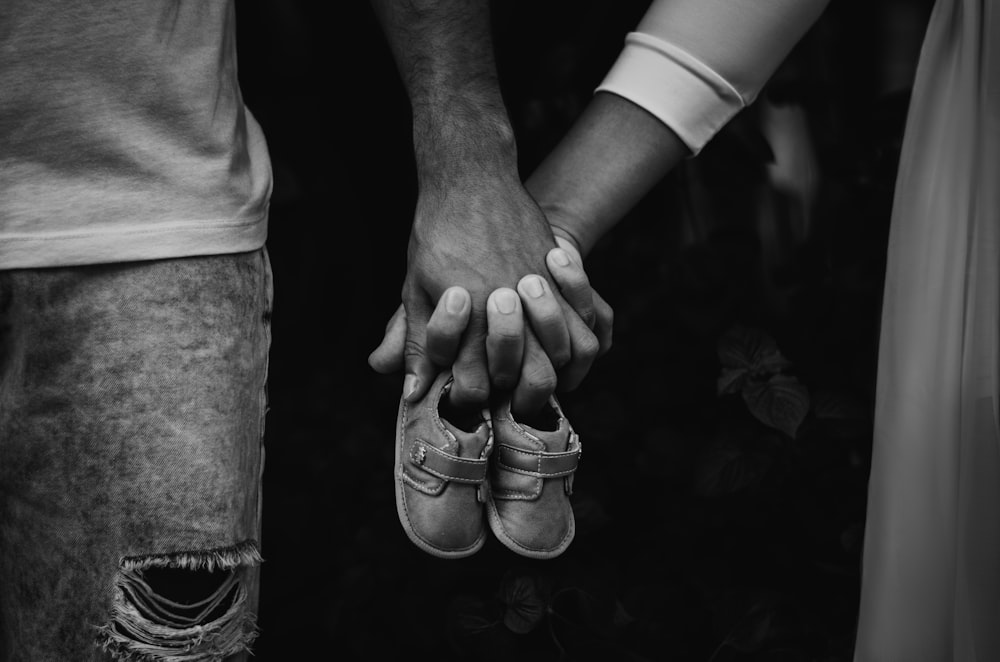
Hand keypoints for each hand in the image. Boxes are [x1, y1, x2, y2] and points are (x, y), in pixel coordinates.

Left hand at [396, 172, 597, 410]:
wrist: (471, 178)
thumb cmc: (438, 234)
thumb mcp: (417, 288)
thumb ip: (416, 343)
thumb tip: (410, 392)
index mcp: (467, 314)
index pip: (477, 383)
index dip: (475, 400)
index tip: (473, 401)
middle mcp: (507, 305)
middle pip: (534, 376)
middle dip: (526, 397)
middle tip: (517, 403)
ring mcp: (538, 286)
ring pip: (570, 350)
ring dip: (560, 370)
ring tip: (547, 378)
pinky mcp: (558, 269)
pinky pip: (588, 315)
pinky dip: (583, 336)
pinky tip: (568, 346)